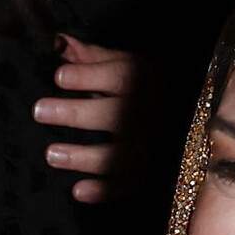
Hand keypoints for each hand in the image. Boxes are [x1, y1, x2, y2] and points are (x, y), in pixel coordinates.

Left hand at [34, 35, 138, 202]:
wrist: (195, 120)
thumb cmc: (147, 87)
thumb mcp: (126, 65)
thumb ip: (92, 58)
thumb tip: (58, 43)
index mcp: (144, 81)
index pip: (117, 77)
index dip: (87, 77)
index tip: (58, 77)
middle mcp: (149, 114)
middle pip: (113, 115)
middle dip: (75, 113)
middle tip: (39, 111)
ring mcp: (150, 148)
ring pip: (118, 156)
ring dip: (84, 157)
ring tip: (51, 155)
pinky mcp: (149, 174)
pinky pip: (128, 186)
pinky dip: (104, 191)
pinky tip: (78, 191)